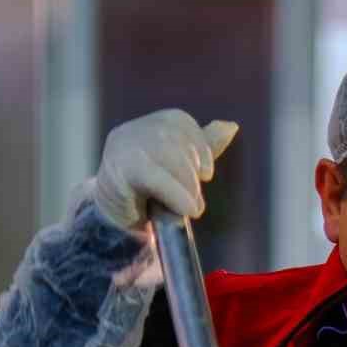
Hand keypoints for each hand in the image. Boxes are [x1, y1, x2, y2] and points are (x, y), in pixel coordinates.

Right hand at [94, 109, 238, 231]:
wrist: (117, 226)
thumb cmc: (152, 198)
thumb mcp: (182, 172)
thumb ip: (202, 149)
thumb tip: (231, 126)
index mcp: (148, 127)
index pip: (178, 121)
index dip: (199, 145)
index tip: (206, 175)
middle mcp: (131, 132)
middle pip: (170, 135)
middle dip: (192, 168)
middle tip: (196, 199)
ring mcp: (120, 148)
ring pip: (162, 151)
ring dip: (186, 183)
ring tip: (191, 208)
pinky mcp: (115, 170)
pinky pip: (151, 175)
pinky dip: (174, 193)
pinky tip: (186, 209)